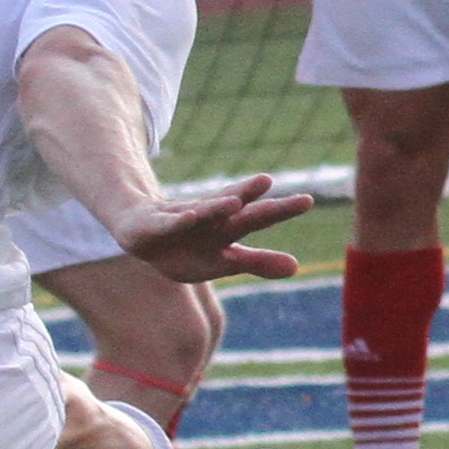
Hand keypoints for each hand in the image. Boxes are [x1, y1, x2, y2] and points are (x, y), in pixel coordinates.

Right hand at [113, 175, 315, 282]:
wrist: (142, 231)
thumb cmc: (190, 246)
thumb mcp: (225, 260)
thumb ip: (258, 262)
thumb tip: (296, 267)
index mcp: (229, 228)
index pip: (259, 216)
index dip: (281, 209)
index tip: (307, 200)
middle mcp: (210, 219)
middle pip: (238, 209)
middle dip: (255, 197)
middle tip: (272, 182)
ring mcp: (183, 220)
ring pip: (204, 212)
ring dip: (218, 207)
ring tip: (235, 203)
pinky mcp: (157, 225)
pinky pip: (170, 225)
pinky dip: (180, 221)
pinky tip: (190, 218)